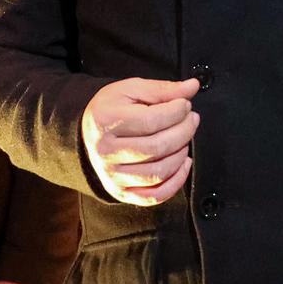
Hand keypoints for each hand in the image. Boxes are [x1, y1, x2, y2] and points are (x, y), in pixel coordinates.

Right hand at [81, 77, 200, 204]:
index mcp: (105, 121)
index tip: (184, 105)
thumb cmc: (112, 110)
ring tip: (184, 139)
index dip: (176, 112)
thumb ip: (162, 89)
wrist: (90, 134)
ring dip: (181, 154)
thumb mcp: (131, 90)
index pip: (151, 120)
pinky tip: (182, 163)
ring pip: (158, 172)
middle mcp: (106, 151)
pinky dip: (176, 182)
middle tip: (191, 120)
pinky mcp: (121, 192)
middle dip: (184, 131)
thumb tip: (192, 87)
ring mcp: (113, 175)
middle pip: (157, 147)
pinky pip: (155, 196)